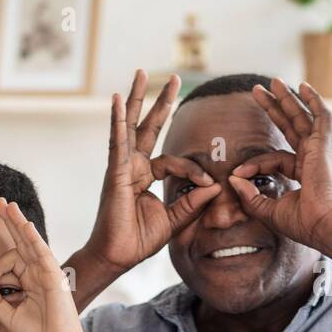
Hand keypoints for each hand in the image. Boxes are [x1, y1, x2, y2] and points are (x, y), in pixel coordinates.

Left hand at [0, 198, 88, 331]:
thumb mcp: (8, 315)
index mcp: (28, 279)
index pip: (10, 260)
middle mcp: (38, 271)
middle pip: (22, 240)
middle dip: (11, 221)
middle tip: (0, 202)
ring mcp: (47, 272)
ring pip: (31, 241)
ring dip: (19, 222)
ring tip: (9, 205)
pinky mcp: (54, 276)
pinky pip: (42, 253)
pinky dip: (34, 239)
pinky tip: (25, 226)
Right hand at [79, 71, 221, 275]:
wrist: (117, 256)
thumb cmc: (138, 241)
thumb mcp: (174, 220)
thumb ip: (193, 203)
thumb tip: (216, 187)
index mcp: (144, 177)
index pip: (173, 161)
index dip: (194, 170)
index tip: (209, 184)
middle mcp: (132, 167)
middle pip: (147, 128)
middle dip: (160, 103)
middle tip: (173, 78)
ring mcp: (121, 168)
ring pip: (131, 126)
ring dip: (137, 98)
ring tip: (141, 74)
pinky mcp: (114, 173)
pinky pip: (117, 142)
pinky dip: (118, 121)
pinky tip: (118, 100)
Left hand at [227, 78, 331, 251]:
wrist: (324, 226)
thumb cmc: (303, 223)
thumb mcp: (268, 210)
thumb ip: (250, 195)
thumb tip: (232, 179)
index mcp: (304, 173)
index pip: (275, 159)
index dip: (253, 164)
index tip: (237, 174)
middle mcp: (314, 157)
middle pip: (291, 126)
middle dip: (274, 108)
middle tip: (258, 91)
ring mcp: (321, 150)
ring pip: (302, 116)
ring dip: (287, 98)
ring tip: (273, 82)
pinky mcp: (324, 145)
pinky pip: (320, 116)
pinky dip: (313, 100)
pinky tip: (302, 86)